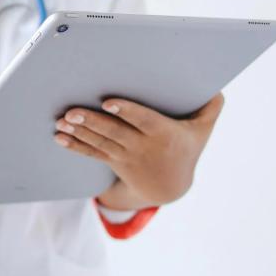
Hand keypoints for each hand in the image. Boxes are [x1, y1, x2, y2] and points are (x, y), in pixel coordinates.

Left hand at [53, 93, 224, 206]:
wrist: (169, 187)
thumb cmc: (186, 147)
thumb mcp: (203, 130)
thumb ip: (210, 108)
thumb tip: (217, 88)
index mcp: (164, 134)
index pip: (143, 121)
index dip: (127, 111)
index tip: (108, 102)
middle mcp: (143, 147)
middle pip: (114, 132)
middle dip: (92, 122)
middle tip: (71, 112)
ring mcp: (126, 156)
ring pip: (100, 143)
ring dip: (78, 133)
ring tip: (60, 122)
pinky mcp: (113, 161)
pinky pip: (92, 153)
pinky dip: (74, 146)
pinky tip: (59, 137)